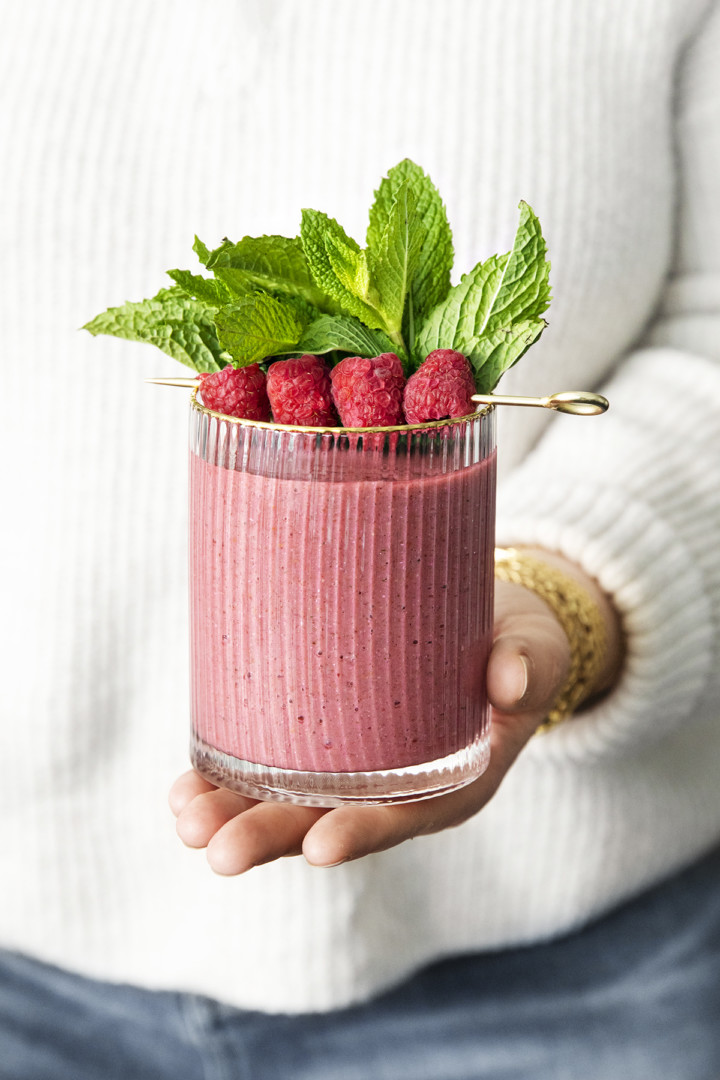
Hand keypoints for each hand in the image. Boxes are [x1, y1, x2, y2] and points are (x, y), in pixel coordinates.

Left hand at [169, 550, 621, 874]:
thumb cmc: (514, 645)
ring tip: (183, 816)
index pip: (405, 818)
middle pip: (329, 823)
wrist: (489, 629)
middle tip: (214, 848)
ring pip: (289, 804)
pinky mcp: (329, 740)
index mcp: (452, 783)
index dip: (362, 832)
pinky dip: (228, 777)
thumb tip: (512, 677)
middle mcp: (396, 789)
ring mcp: (357, 769)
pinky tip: (185, 783)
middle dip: (269, 837)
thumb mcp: (535, 651)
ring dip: (233, 814)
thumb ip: (529, 662)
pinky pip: (273, 769)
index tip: (319, 845)